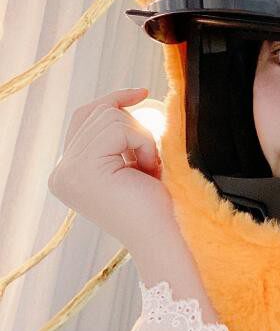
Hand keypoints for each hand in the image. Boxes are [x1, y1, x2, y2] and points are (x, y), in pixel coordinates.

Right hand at [48, 87, 172, 246]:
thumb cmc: (158, 204)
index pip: (83, 118)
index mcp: (68, 174)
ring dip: (141, 137)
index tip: (141, 93)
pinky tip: (149, 170)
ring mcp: (69, 171)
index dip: (113, 101)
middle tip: (152, 159)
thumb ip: (117, 137)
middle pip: (96, 112)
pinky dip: (144, 143)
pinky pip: (120, 127)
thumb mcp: (131, 162)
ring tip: (150, 168)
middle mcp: (61, 173)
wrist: (167, 237)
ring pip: (110, 116)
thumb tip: (125, 98)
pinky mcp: (84, 169)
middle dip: (133, 127)